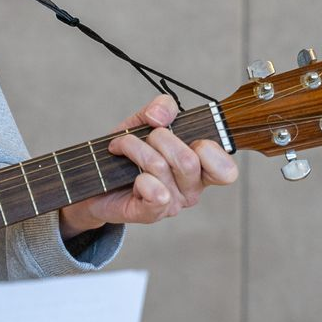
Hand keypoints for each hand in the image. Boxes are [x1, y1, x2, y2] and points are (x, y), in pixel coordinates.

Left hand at [58, 95, 236, 238]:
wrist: (94, 177)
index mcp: (201, 168)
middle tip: (144, 137)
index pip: (226, 170)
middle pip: (189, 160)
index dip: (210, 149)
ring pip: (162, 167)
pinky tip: (127, 174)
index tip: (185, 135)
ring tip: (122, 146)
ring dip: (135, 148)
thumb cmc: (127, 152)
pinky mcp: (151, 213)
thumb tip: (160, 115)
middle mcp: (191, 189)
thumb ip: (162, 108)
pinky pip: (155, 193)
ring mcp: (173, 204)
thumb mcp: (145, 121)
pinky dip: (137, 175)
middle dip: (159, 137)